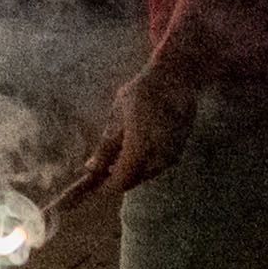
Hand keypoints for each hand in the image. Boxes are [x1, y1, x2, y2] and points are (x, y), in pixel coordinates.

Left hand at [70, 59, 198, 198]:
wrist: (176, 80)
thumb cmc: (142, 92)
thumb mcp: (118, 115)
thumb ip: (107, 145)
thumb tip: (91, 168)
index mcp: (140, 146)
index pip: (121, 179)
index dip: (105, 187)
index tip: (92, 188)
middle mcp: (158, 157)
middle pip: (132, 179)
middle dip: (114, 179)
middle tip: (97, 174)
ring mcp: (170, 157)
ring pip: (143, 174)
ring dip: (128, 171)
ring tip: (111, 161)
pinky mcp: (176, 154)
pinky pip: (154, 167)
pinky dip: (140, 164)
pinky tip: (129, 152)